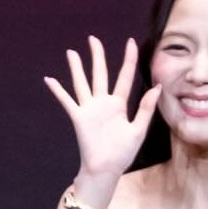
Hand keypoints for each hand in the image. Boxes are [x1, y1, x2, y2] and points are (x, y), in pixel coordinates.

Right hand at [44, 36, 161, 179]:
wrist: (106, 169)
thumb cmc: (123, 153)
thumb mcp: (138, 130)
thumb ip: (146, 108)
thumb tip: (157, 87)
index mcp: (119, 106)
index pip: (124, 77)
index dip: (128, 60)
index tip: (131, 43)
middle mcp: (103, 104)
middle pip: (100, 74)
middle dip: (97, 56)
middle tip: (93, 39)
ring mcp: (90, 109)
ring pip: (82, 83)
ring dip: (76, 68)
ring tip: (71, 52)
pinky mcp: (79, 118)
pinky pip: (67, 101)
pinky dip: (58, 91)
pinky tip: (50, 79)